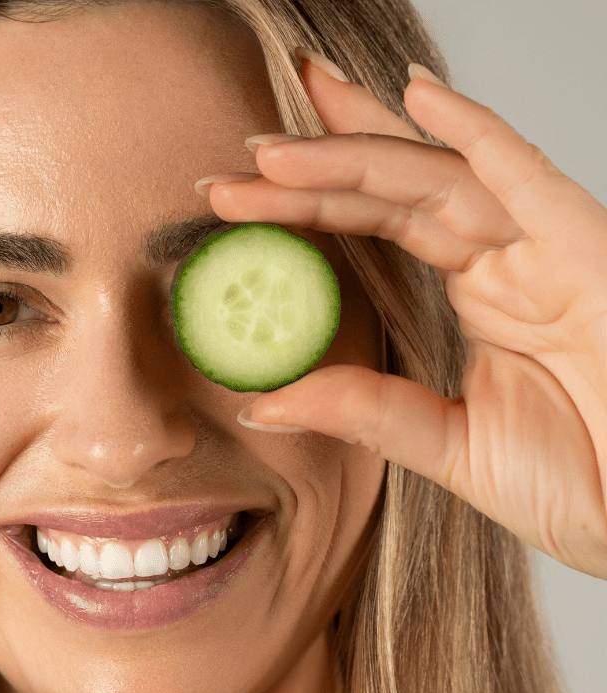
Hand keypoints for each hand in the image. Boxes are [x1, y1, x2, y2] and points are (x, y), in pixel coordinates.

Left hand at [203, 51, 606, 578]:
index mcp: (479, 296)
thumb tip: (263, 402)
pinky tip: (414, 95)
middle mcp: (508, 260)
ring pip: (440, 177)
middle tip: (238, 156)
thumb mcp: (448, 445)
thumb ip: (364, 413)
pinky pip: (527, 180)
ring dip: (356, 154)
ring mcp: (549, 251)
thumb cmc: (580, 483)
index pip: (381, 225)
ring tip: (273, 152)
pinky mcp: (590, 256)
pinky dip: (475, 134)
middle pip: (399, 186)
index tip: (235, 197)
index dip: (311, 201)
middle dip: (317, 166)